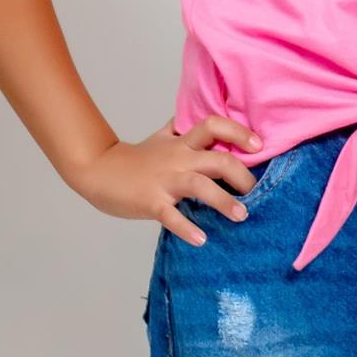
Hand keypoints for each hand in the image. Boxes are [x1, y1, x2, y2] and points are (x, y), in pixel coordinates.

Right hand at [71, 114, 263, 245]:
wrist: (98, 170)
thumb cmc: (134, 158)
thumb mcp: (160, 138)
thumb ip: (180, 129)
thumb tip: (194, 117)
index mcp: (181, 143)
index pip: (214, 126)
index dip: (238, 132)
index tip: (258, 145)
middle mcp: (177, 158)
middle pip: (217, 159)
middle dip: (242, 175)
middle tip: (255, 191)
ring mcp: (164, 180)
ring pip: (200, 186)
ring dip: (223, 201)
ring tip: (241, 215)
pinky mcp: (151, 201)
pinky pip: (171, 215)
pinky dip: (187, 228)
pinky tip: (201, 239)